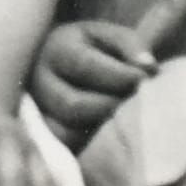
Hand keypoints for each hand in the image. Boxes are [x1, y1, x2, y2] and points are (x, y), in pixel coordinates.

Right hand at [29, 18, 156, 141]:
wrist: (66, 62)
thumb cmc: (94, 49)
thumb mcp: (111, 37)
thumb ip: (131, 46)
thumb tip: (149, 68)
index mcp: (56, 48)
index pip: (85, 65)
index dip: (119, 76)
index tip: (144, 79)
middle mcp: (38, 80)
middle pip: (72, 105)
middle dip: (110, 105)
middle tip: (132, 101)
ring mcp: (36, 110)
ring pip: (65, 131)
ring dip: (99, 126)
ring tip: (117, 113)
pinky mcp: (44, 134)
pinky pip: (65, 147)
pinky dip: (88, 142)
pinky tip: (103, 127)